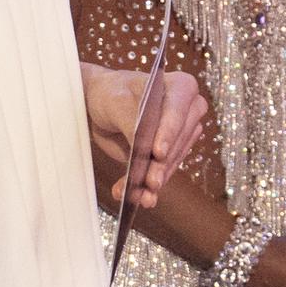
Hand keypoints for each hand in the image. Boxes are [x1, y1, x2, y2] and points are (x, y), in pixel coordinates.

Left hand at [85, 66, 208, 206]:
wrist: (98, 105)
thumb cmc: (110, 93)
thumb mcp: (117, 102)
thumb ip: (132, 122)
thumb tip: (143, 150)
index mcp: (181, 88)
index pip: (179, 112)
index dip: (169, 133)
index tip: (158, 153)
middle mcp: (187, 112)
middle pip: (178, 142)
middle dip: (161, 165)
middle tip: (149, 182)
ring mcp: (178, 136)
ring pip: (170, 163)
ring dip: (153, 181)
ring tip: (139, 196)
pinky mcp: (166, 156)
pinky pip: (160, 174)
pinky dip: (147, 188)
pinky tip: (140, 198)